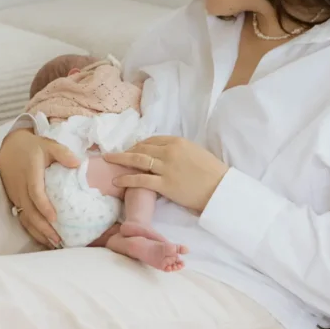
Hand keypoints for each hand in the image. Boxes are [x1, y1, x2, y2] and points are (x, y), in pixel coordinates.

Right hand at [0, 128, 79, 247]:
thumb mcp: (49, 145)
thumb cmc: (33, 147)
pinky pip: (22, 217)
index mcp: (30, 173)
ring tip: (52, 243)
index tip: (55, 218)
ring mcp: (16, 195)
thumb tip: (78, 163)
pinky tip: (43, 237)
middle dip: (43, 227)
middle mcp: (21, 187)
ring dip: (37, 232)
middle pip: (30, 211)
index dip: (44, 206)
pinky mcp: (15, 200)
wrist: (9, 147)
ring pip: (25, 218)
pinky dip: (32, 229)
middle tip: (58, 239)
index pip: (35, 193)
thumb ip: (63, 153)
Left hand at [104, 136, 227, 213]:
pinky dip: (127, 179)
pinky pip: (140, 180)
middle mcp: (169, 151)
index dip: (138, 145)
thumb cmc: (212, 172)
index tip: (131, 150)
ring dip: (120, 160)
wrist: (220, 188)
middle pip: (141, 148)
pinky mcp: (164, 184)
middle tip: (115, 156)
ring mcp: (166, 168)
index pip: (151, 140)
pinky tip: (117, 180)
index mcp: (178, 142)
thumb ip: (179, 150)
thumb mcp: (195, 152)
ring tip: (109, 162)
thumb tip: (164, 154)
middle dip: (126, 151)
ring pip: (137, 160)